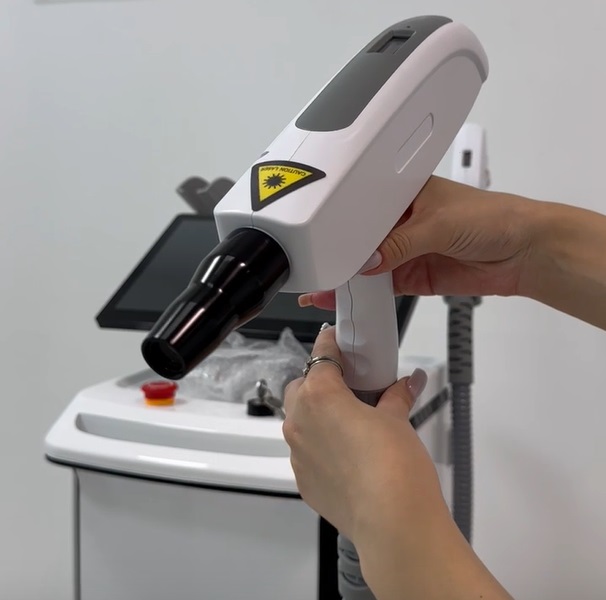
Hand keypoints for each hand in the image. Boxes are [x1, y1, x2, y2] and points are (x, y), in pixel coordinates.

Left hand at [283, 327, 513, 599]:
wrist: (391, 522)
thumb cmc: (394, 460)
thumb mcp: (398, 420)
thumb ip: (397, 396)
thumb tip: (410, 381)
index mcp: (320, 394)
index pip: (320, 354)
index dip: (331, 343)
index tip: (339, 341)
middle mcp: (298, 420)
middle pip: (300, 387)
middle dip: (319, 382)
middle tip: (349, 389)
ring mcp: (296, 453)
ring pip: (299, 421)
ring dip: (317, 415)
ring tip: (349, 425)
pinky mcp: (302, 481)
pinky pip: (305, 452)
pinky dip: (319, 446)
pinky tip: (346, 458)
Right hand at [299, 176, 536, 308]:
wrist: (525, 253)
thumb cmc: (493, 218)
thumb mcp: (440, 223)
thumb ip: (401, 243)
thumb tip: (368, 261)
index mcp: (404, 195)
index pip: (364, 208)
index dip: (343, 223)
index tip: (321, 237)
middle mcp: (402, 222)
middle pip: (363, 240)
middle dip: (340, 253)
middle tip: (314, 266)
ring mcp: (408, 251)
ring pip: (370, 266)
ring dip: (350, 276)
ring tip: (322, 285)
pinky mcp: (415, 276)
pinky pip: (384, 287)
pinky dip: (368, 294)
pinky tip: (349, 297)